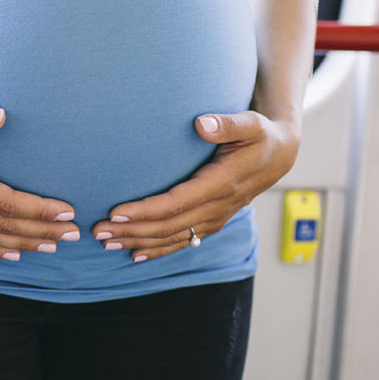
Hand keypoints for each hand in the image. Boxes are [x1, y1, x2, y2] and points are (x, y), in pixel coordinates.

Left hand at [92, 111, 300, 261]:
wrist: (281, 155)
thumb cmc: (260, 135)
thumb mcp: (250, 124)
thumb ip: (227, 124)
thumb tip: (201, 123)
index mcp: (221, 184)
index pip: (175, 203)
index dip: (145, 211)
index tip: (115, 212)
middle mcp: (217, 207)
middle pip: (167, 226)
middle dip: (131, 231)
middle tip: (98, 231)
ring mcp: (214, 219)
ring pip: (172, 238)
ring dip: (137, 243)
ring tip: (106, 244)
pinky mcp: (212, 222)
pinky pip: (183, 242)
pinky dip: (158, 251)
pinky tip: (134, 256)